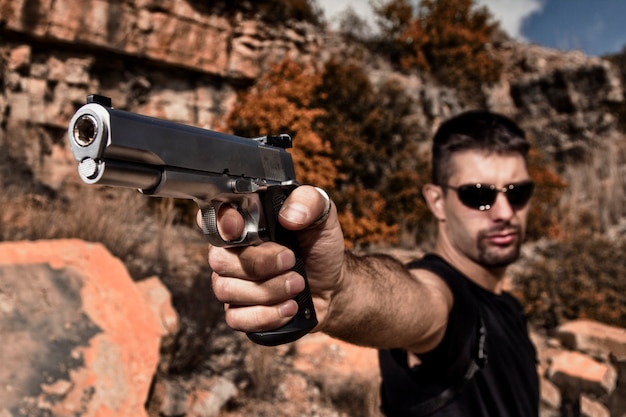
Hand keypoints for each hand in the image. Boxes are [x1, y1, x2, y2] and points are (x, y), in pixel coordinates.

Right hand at [204, 185, 344, 333]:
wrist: (332, 284)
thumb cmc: (320, 247)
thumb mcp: (323, 217)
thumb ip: (309, 202)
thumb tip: (289, 215)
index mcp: (246, 224)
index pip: (213, 218)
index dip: (221, 223)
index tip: (240, 228)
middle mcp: (232, 253)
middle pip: (220, 260)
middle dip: (260, 264)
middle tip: (291, 262)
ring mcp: (232, 284)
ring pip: (227, 290)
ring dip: (269, 290)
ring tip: (298, 285)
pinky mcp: (239, 312)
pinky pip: (236, 318)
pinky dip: (266, 314)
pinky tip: (289, 307)